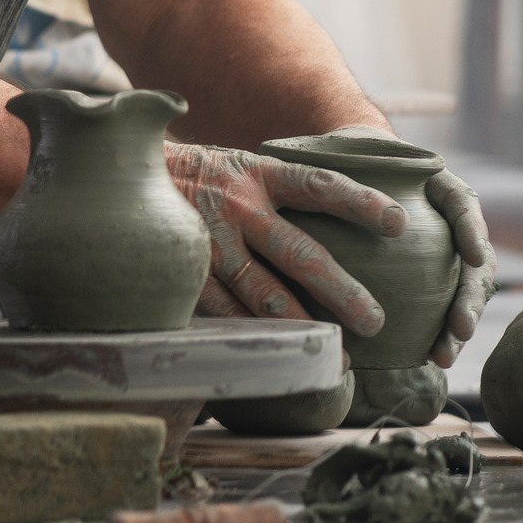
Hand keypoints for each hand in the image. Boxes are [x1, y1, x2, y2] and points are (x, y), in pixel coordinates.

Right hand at [163, 141, 403, 335]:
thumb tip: (342, 208)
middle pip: (300, 253)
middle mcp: (235, 207)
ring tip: (339, 355)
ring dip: (305, 327)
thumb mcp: (237, 165)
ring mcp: (210, 244)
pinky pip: (227, 314)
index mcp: (255, 173)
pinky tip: (283, 357)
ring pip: (266, 294)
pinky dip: (257, 337)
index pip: (318, 186)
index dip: (360, 203)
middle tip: (375, 321)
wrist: (121, 178)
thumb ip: (279, 188)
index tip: (401, 223)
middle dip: (342, 291)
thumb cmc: (196, 177)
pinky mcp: (187, 274)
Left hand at [326, 127, 496, 366]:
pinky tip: (431, 355)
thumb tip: (283, 156)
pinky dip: (440, 330)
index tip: (473, 256)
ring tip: (443, 354)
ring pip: (464, 286)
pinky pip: (442, 302)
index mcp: (432, 183)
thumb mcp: (338, 151)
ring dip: (460, 322)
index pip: (460, 202)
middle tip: (459, 327)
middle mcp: (445, 217)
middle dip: (470, 295)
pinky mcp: (430, 271)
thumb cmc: (342, 155)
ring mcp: (444, 245)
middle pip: (471, 257)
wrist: (349, 162)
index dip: (471, 229)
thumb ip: (330, 161)